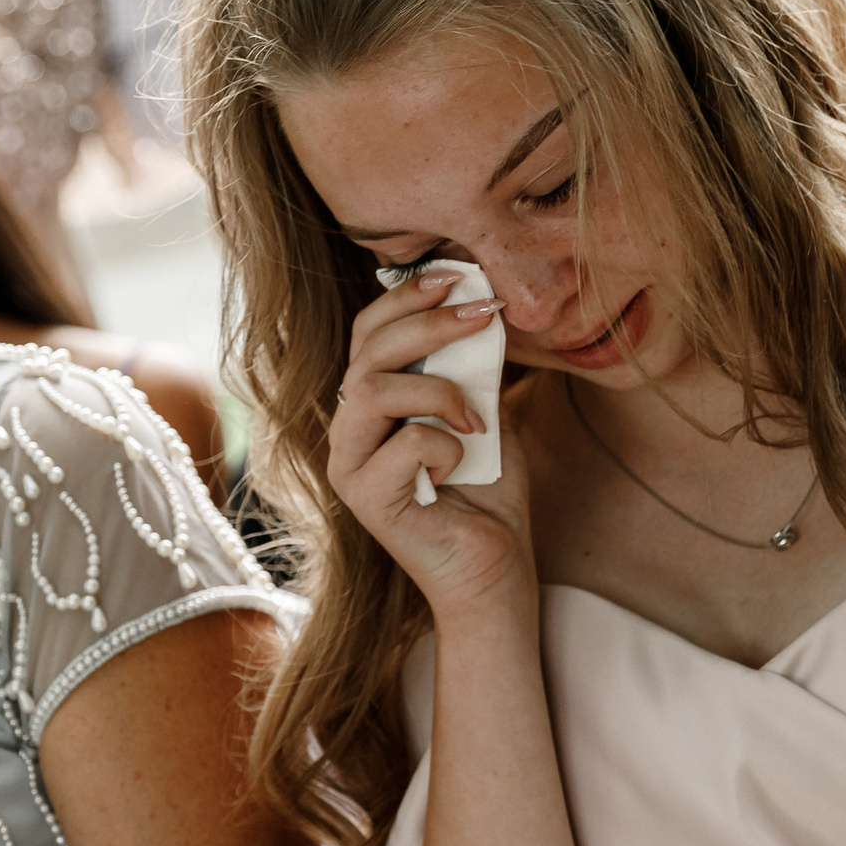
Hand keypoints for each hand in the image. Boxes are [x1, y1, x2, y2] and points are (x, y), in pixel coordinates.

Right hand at [328, 268, 526, 617]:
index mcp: (371, 404)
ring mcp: (349, 466)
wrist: (496, 568)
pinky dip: (444, 444)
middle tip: (482, 314)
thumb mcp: (486, 413)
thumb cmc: (489, 493)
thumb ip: (473, 368)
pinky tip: (460, 466)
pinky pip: (403, 443)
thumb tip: (480, 305)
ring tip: (475, 417)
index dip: (408, 297)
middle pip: (367, 351)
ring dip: (437, 389)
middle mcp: (349, 431)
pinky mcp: (365, 500)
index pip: (368, 331)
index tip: (460, 277)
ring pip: (371, 389)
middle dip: (427, 323)